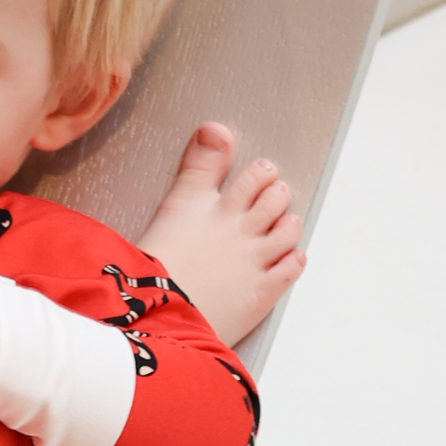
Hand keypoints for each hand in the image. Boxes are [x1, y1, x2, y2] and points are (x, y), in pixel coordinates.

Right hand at [136, 121, 305, 346]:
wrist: (157, 319)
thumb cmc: (153, 267)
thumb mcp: (171, 205)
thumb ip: (197, 165)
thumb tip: (214, 127)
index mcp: (216, 207)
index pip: (254, 175)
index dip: (260, 175)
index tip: (256, 181)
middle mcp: (241, 229)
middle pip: (276, 196)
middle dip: (275, 196)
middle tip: (265, 206)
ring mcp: (255, 261)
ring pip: (290, 228)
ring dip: (286, 226)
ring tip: (274, 233)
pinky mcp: (262, 292)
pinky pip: (293, 266)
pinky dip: (293, 259)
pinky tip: (282, 261)